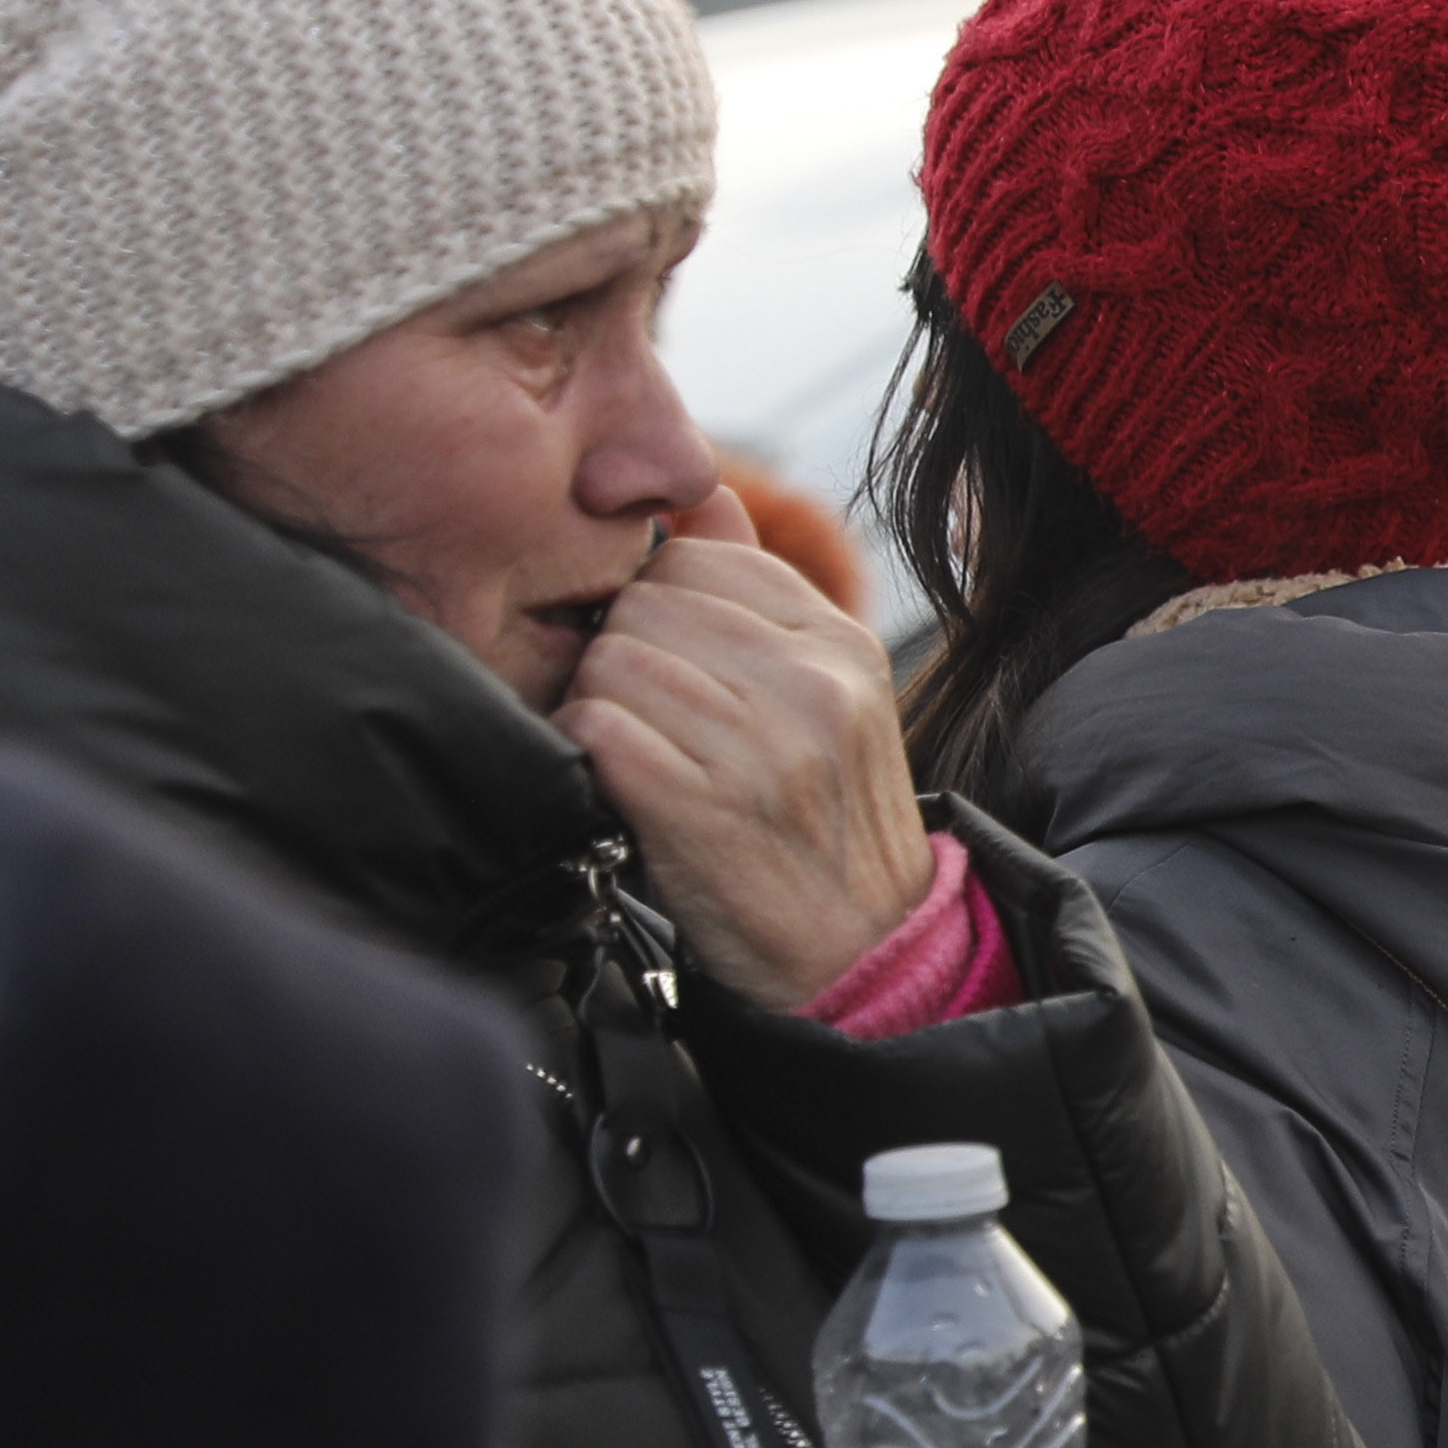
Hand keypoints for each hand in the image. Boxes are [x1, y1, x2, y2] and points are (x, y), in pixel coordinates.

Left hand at [565, 484, 936, 1007]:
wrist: (859, 953)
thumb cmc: (818, 821)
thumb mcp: (824, 697)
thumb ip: (762, 596)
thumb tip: (703, 494)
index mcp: (842, 647)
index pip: (704, 556)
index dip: (661, 598)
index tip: (673, 657)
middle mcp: (811, 687)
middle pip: (647, 602)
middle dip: (624, 649)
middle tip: (649, 714)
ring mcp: (761, 749)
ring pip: (613, 659)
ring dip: (600, 703)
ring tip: (639, 750)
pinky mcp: (703, 806)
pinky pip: (595, 724)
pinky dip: (587, 750)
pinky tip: (619, 782)